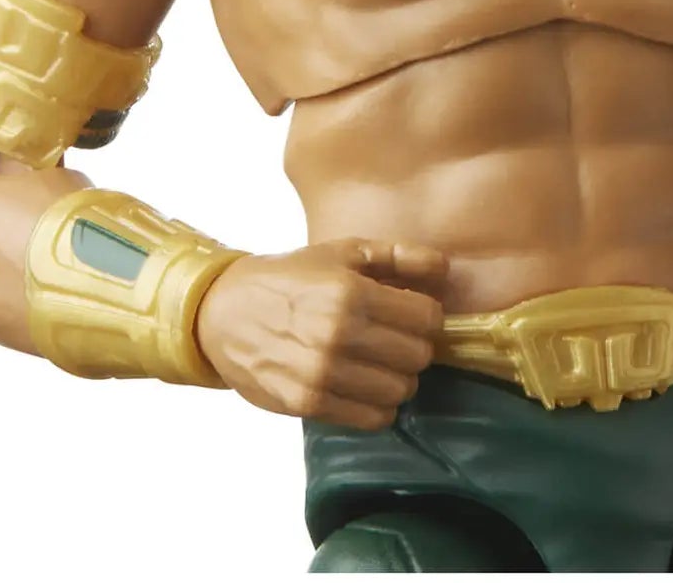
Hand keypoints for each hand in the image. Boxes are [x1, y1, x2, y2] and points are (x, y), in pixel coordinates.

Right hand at [195, 239, 446, 429]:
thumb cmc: (293, 278)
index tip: (413, 314)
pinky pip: (371, 419)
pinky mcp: (308, 403)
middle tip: (397, 340)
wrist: (226, 312)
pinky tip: (364, 387)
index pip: (427, 318)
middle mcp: (339, 334)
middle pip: (418, 357)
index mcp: (351, 292)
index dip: (427, 316)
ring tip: (381, 364)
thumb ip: (399, 256)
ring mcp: (322, 373)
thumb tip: (446, 268)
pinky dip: (378, 407)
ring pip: (399, 391)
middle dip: (415, 348)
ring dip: (398, 379)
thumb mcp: (344, 252)